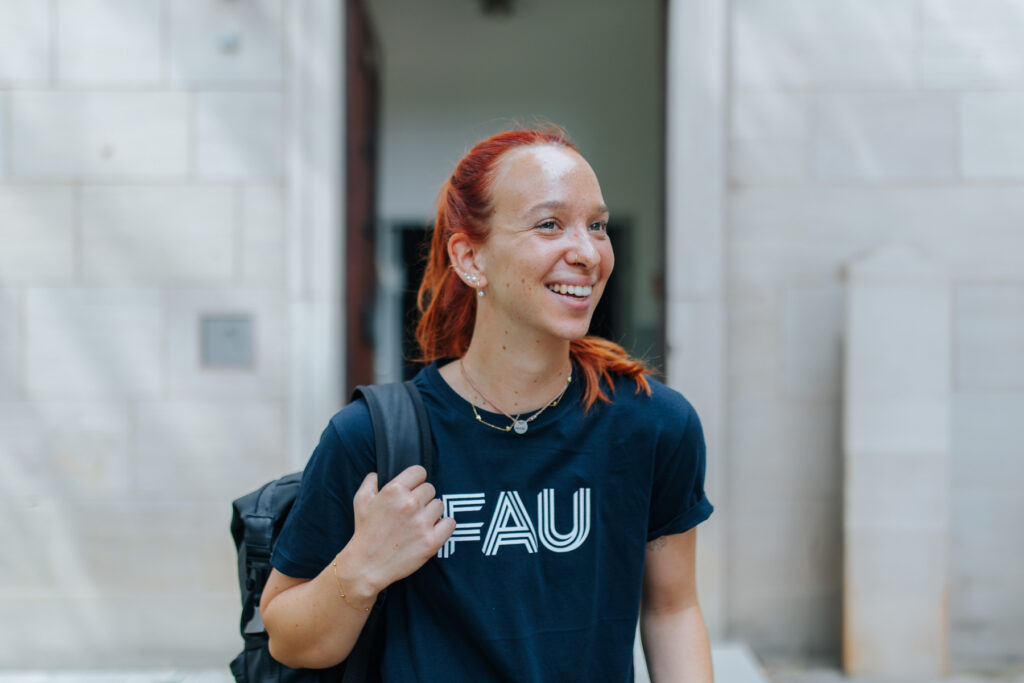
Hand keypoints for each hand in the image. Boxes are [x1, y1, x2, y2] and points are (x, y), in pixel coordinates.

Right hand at [342, 465, 455, 597]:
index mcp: (394, 491)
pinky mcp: (431, 541)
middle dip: (422, 498)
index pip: (419, 471)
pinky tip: (432, 530)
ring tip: (419, 522)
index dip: (416, 480)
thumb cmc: (365, 532)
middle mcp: (410, 504)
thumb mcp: (360, 501)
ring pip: (440, 505)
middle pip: (430, 489)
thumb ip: (371, 481)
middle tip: (412, 510)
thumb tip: (379, 474)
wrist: (367, 565)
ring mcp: (422, 523)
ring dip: (431, 512)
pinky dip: (443, 526)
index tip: (413, 488)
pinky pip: (450, 523)